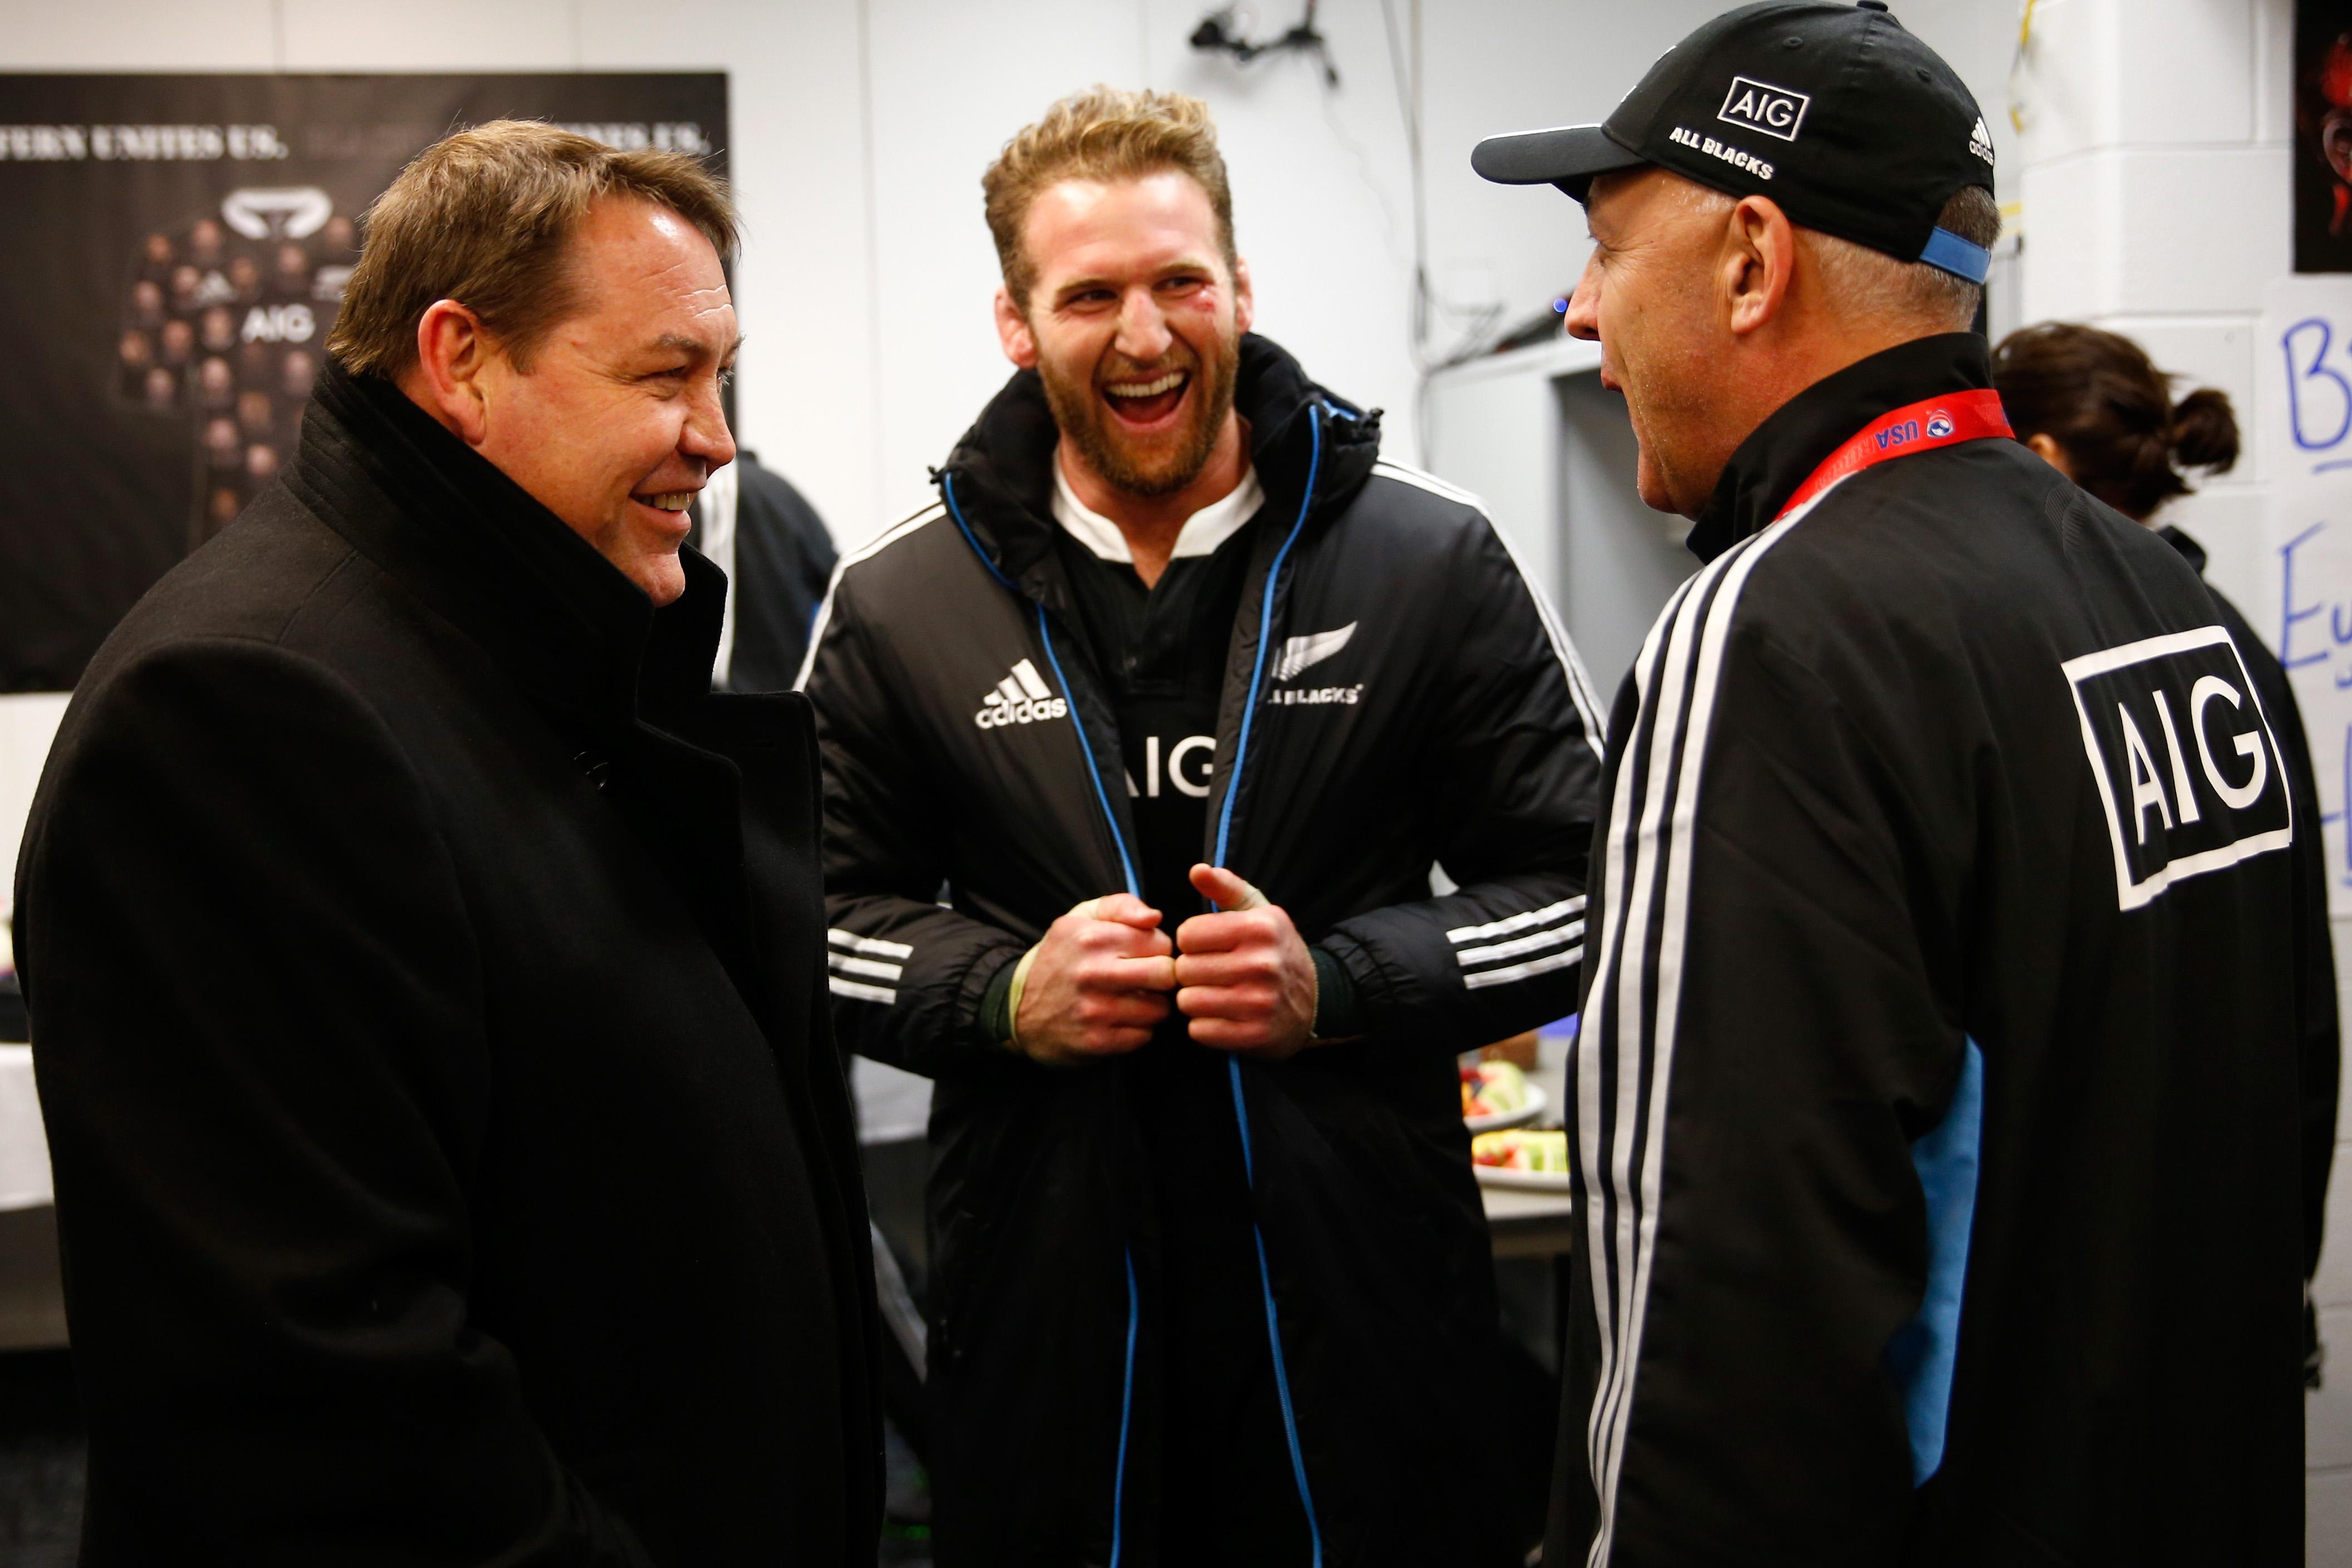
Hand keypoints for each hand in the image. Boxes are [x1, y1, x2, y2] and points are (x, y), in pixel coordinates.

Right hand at [1009, 894, 1176, 1066]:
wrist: (1017, 1008)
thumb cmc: (1062, 958)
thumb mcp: (1082, 918)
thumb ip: (1122, 906)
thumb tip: (1154, 917)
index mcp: (1092, 937)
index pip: (1161, 943)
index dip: (1158, 950)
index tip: (1142, 956)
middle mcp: (1092, 973)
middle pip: (1167, 975)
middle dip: (1164, 978)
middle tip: (1148, 981)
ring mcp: (1094, 1010)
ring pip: (1159, 1009)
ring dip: (1151, 1007)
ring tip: (1130, 1001)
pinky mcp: (1096, 1042)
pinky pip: (1144, 1036)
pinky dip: (1137, 1030)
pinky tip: (1118, 1021)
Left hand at [1172, 865, 1318, 1060]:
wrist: (1316, 1001)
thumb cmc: (1275, 951)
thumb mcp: (1258, 912)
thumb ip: (1225, 888)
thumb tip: (1197, 870)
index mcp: (1260, 928)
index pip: (1187, 935)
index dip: (1192, 943)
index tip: (1209, 948)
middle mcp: (1262, 964)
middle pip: (1184, 970)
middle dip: (1192, 973)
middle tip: (1212, 974)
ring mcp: (1260, 1002)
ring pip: (1188, 1002)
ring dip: (1196, 1001)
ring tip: (1216, 995)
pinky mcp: (1256, 1035)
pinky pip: (1199, 1031)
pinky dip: (1205, 1026)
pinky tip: (1224, 1017)